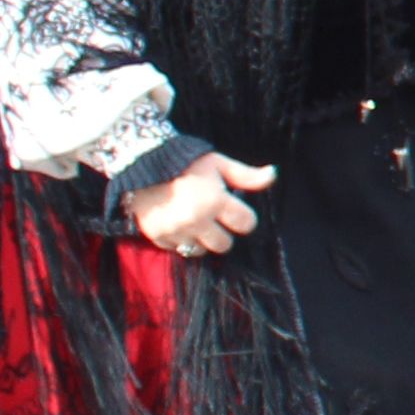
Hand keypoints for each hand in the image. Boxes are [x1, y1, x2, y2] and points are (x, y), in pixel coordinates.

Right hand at [132, 151, 276, 255]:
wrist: (141, 165)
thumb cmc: (186, 163)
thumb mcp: (218, 164)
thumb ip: (247, 175)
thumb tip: (273, 174)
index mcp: (215, 201)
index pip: (246, 224)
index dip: (244, 217)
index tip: (235, 209)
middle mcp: (196, 220)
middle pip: (225, 245)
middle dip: (224, 233)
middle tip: (216, 218)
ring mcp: (176, 231)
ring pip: (200, 251)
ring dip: (202, 240)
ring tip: (197, 222)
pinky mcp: (158, 237)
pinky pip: (178, 249)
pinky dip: (181, 241)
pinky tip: (179, 224)